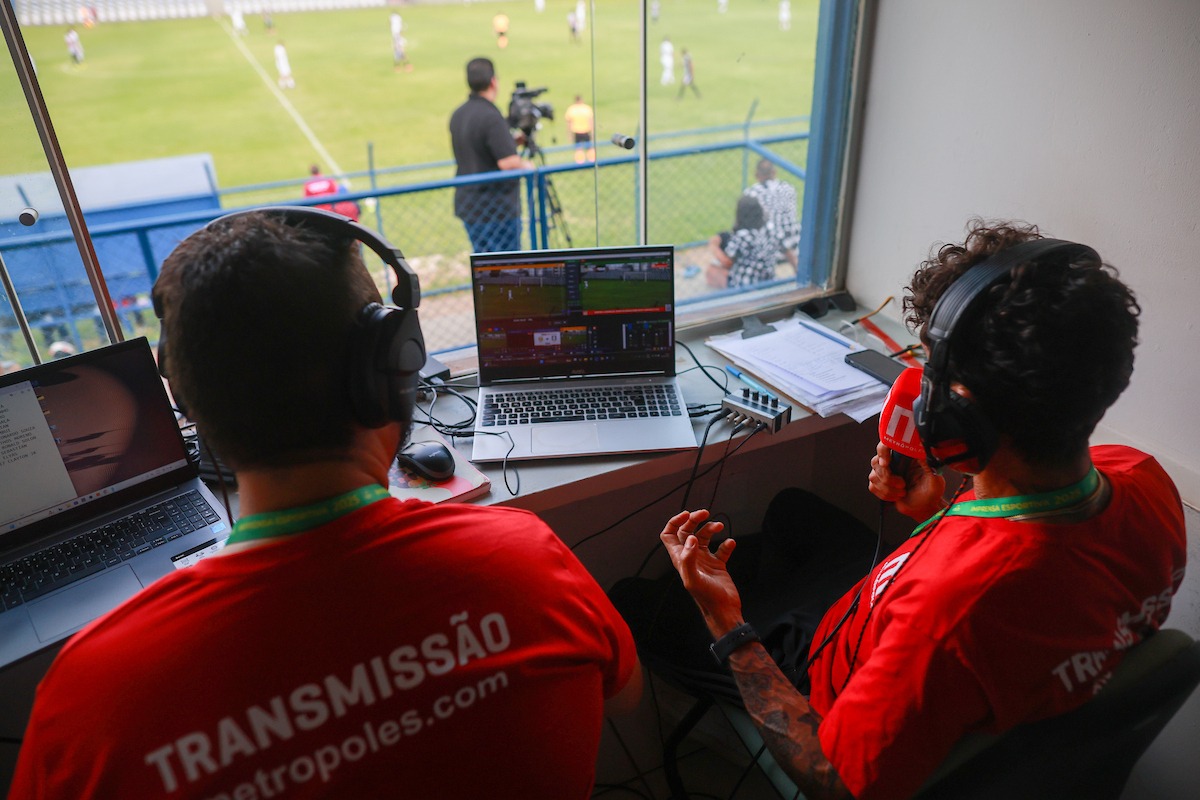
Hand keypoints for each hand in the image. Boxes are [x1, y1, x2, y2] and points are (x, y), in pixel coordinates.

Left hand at [659, 509, 743, 634]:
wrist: (725, 611)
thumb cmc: (707, 598)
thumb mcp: (693, 579)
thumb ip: (689, 558)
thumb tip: (691, 538)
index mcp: (680, 559)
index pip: (669, 535)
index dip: (674, 522)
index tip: (687, 514)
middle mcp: (691, 557)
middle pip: (687, 532)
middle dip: (694, 520)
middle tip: (705, 513)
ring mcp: (704, 560)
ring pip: (704, 537)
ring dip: (710, 528)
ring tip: (719, 526)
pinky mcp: (718, 565)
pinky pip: (721, 549)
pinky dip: (726, 543)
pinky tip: (730, 543)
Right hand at [868, 441, 945, 520]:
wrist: (925, 507)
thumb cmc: (932, 491)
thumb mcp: (934, 477)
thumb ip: (928, 465)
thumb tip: (921, 450)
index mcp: (906, 456)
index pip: (887, 445)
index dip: (882, 451)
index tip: (886, 463)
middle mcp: (894, 462)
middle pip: (876, 462)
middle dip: (887, 476)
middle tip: (902, 484)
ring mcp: (886, 473)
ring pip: (873, 476)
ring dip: (887, 488)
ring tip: (903, 492)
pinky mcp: (881, 485)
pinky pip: (872, 487)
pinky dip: (884, 494)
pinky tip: (896, 497)